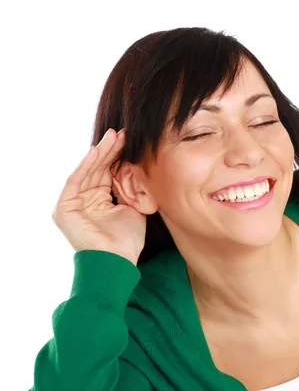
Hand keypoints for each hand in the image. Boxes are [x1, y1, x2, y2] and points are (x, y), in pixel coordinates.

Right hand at [52, 129, 145, 264]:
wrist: (117, 261)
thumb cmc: (128, 240)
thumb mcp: (134, 207)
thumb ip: (132, 187)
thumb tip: (139, 165)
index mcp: (99, 200)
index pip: (108, 173)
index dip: (118, 156)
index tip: (130, 139)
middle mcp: (84, 200)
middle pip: (97, 170)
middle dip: (110, 150)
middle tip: (121, 133)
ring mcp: (72, 204)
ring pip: (88, 172)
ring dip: (100, 153)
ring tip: (113, 137)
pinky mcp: (63, 208)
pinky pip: (76, 181)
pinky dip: (86, 165)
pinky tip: (98, 151)